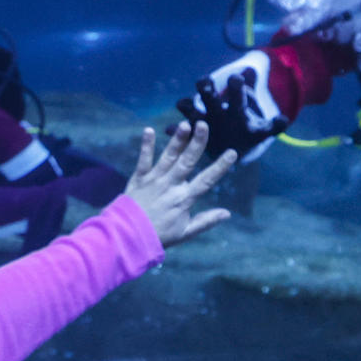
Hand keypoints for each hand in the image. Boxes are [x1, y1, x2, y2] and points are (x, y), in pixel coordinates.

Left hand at [123, 121, 236, 247]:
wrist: (127, 236)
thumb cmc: (159, 235)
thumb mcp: (185, 233)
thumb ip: (206, 221)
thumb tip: (227, 213)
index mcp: (183, 199)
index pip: (206, 180)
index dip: (220, 166)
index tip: (232, 152)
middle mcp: (170, 186)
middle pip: (187, 162)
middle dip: (196, 143)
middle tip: (203, 125)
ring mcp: (154, 181)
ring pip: (168, 157)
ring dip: (176, 140)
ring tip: (184, 124)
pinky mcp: (139, 179)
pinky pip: (143, 160)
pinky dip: (146, 146)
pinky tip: (149, 130)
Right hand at [175, 50, 288, 162]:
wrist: (234, 142)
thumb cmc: (249, 133)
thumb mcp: (263, 130)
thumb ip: (274, 125)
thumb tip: (285, 121)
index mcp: (235, 105)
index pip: (236, 91)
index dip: (236, 85)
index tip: (237, 78)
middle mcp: (216, 108)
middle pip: (210, 95)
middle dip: (207, 88)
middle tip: (205, 82)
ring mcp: (202, 117)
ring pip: (192, 108)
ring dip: (188, 106)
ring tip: (182, 103)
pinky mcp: (192, 130)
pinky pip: (182, 129)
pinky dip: (174, 129)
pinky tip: (168, 130)